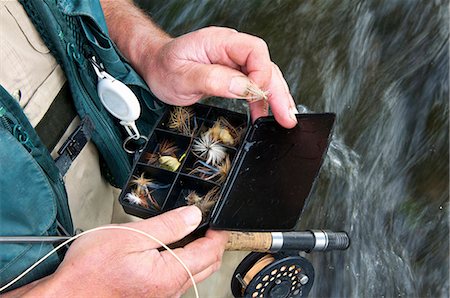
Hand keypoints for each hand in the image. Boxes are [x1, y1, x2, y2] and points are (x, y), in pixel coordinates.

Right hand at [20, 206, 226, 296]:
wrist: (68, 296)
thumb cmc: (91, 269)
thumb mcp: (132, 236)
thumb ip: (168, 226)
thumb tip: (194, 215)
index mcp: (170, 274)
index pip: (209, 252)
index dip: (218, 233)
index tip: (217, 220)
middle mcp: (170, 289)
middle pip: (207, 265)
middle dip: (213, 244)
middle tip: (209, 224)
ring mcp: (162, 295)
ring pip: (194, 273)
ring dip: (199, 253)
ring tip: (191, 231)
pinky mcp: (152, 295)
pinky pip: (178, 278)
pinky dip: (184, 261)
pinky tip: (172, 248)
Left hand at [142, 27, 298, 127]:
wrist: (155, 68)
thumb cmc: (164, 68)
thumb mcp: (182, 76)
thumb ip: (213, 80)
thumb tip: (243, 87)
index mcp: (219, 42)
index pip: (254, 51)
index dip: (261, 74)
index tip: (255, 96)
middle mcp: (230, 49)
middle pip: (265, 66)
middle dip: (277, 92)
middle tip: (285, 116)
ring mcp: (233, 62)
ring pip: (263, 77)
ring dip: (275, 98)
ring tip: (284, 119)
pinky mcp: (232, 74)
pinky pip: (253, 86)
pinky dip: (262, 101)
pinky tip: (265, 115)